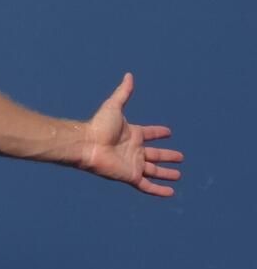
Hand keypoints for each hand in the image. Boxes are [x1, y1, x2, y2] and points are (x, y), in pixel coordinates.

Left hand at [82, 73, 182, 195]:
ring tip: (179, 174)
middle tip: (180, 157)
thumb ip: (123, 92)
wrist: (88, 144)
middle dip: (167, 156)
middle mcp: (134, 150)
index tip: (168, 132)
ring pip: (154, 171)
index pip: (149, 133)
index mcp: (132, 134)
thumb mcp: (114, 106)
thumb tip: (129, 75)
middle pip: (155, 154)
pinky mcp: (131, 176)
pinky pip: (148, 186)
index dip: (158, 133)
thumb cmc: (99, 126)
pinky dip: (159, 190)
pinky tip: (171, 192)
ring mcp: (133, 164)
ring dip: (166, 173)